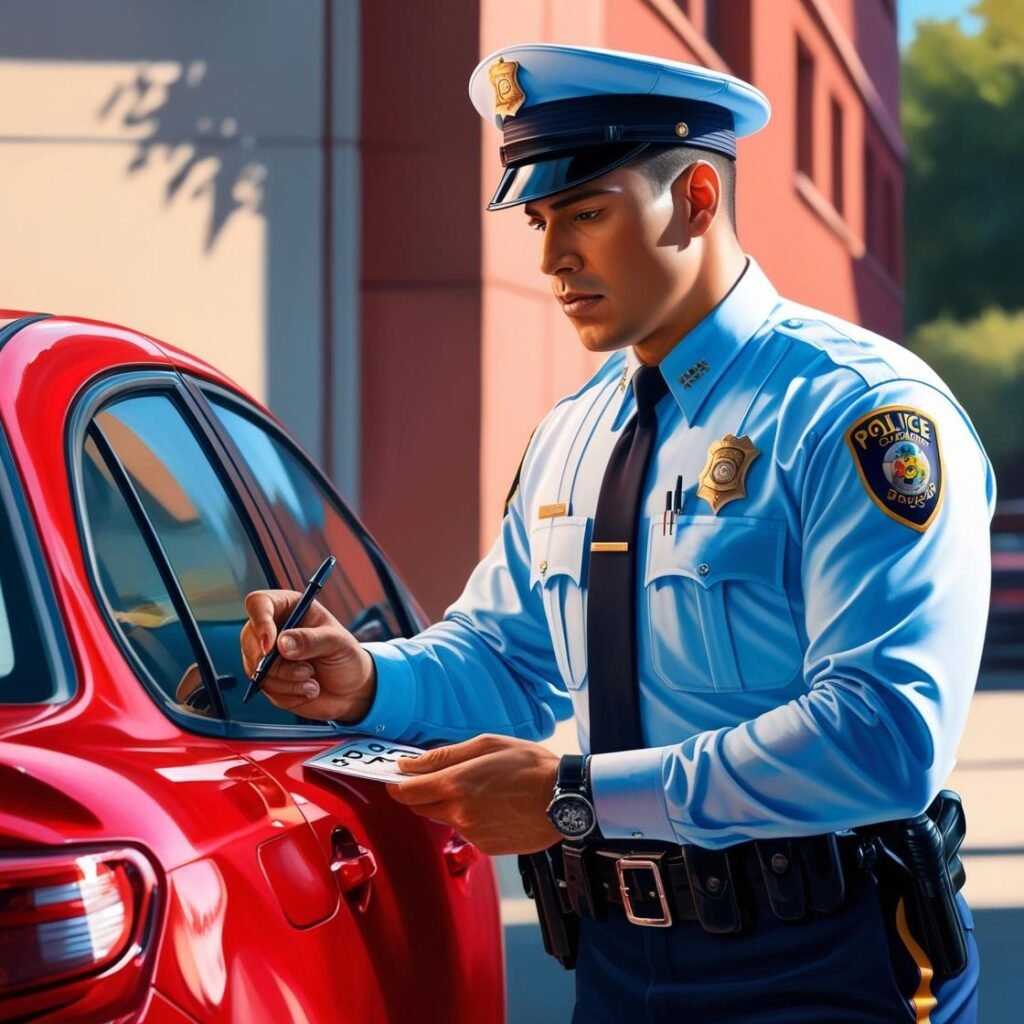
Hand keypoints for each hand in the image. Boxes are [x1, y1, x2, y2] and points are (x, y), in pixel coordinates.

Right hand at [240, 590, 376, 722]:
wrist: (350, 691)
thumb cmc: (346, 657)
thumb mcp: (338, 643)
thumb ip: (311, 640)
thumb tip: (282, 643)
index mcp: (289, 607)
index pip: (258, 603)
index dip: (260, 623)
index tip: (271, 646)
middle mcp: (272, 628)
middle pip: (250, 640)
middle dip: (277, 664)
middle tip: (307, 671)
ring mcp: (266, 655)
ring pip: (255, 668)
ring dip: (286, 681)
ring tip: (313, 681)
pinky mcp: (266, 678)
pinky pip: (263, 688)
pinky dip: (287, 693)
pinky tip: (307, 690)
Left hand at [386, 734, 560, 854]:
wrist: (566, 799)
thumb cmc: (531, 766)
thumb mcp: (487, 745)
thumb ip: (444, 755)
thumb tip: (410, 764)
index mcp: (456, 785)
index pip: (406, 792)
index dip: (396, 784)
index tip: (396, 776)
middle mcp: (459, 814)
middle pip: (420, 808)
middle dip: (421, 793)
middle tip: (437, 777)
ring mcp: (472, 834)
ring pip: (444, 819)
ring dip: (449, 805)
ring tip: (478, 788)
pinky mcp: (487, 847)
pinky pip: (466, 831)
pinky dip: (470, 818)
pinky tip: (493, 805)